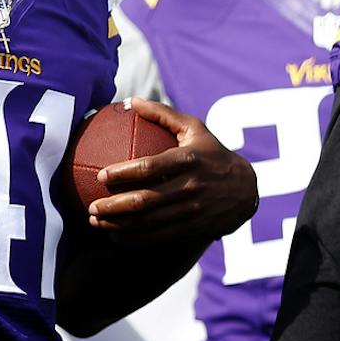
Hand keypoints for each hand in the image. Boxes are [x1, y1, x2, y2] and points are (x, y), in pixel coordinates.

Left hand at [87, 98, 258, 242]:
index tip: (101, 175)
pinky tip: (115, 237)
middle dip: (114, 205)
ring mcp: (193, 210)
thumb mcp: (195, 129)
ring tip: (95, 222)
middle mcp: (191, 186)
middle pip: (146, 199)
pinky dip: (135, 239)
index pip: (150, 167)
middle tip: (92, 206)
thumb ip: (164, 115)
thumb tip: (132, 101)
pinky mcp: (194, 228)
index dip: (123, 172)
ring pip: (150, 221)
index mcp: (189, 160)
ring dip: (119, 225)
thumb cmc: (213, 154)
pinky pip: (159, 236)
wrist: (247, 189)